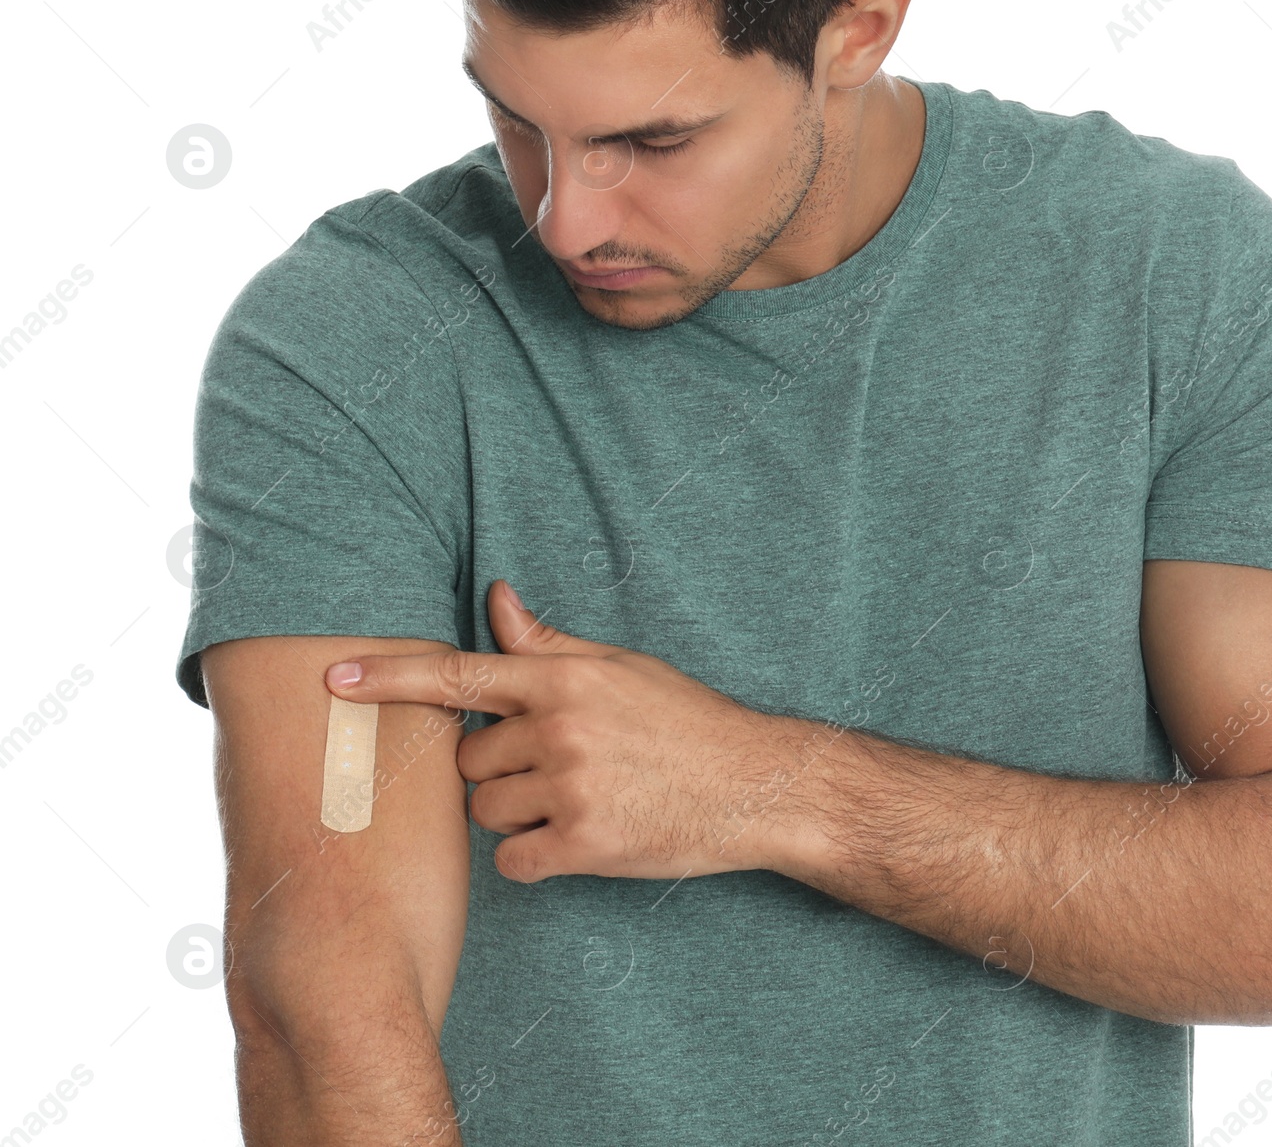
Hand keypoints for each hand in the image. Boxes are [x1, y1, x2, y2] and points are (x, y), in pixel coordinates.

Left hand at [323, 581, 805, 882]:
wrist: (752, 784)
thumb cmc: (685, 721)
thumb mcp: (621, 667)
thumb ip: (548, 642)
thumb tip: (496, 596)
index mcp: (564, 678)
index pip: (458, 673)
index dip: (389, 678)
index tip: (334, 680)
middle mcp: (559, 727)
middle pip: (466, 759)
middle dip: (494, 767)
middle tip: (552, 767)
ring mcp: (569, 786)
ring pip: (484, 811)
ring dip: (512, 814)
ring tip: (573, 800)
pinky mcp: (583, 843)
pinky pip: (511, 861)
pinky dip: (534, 857)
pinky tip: (579, 839)